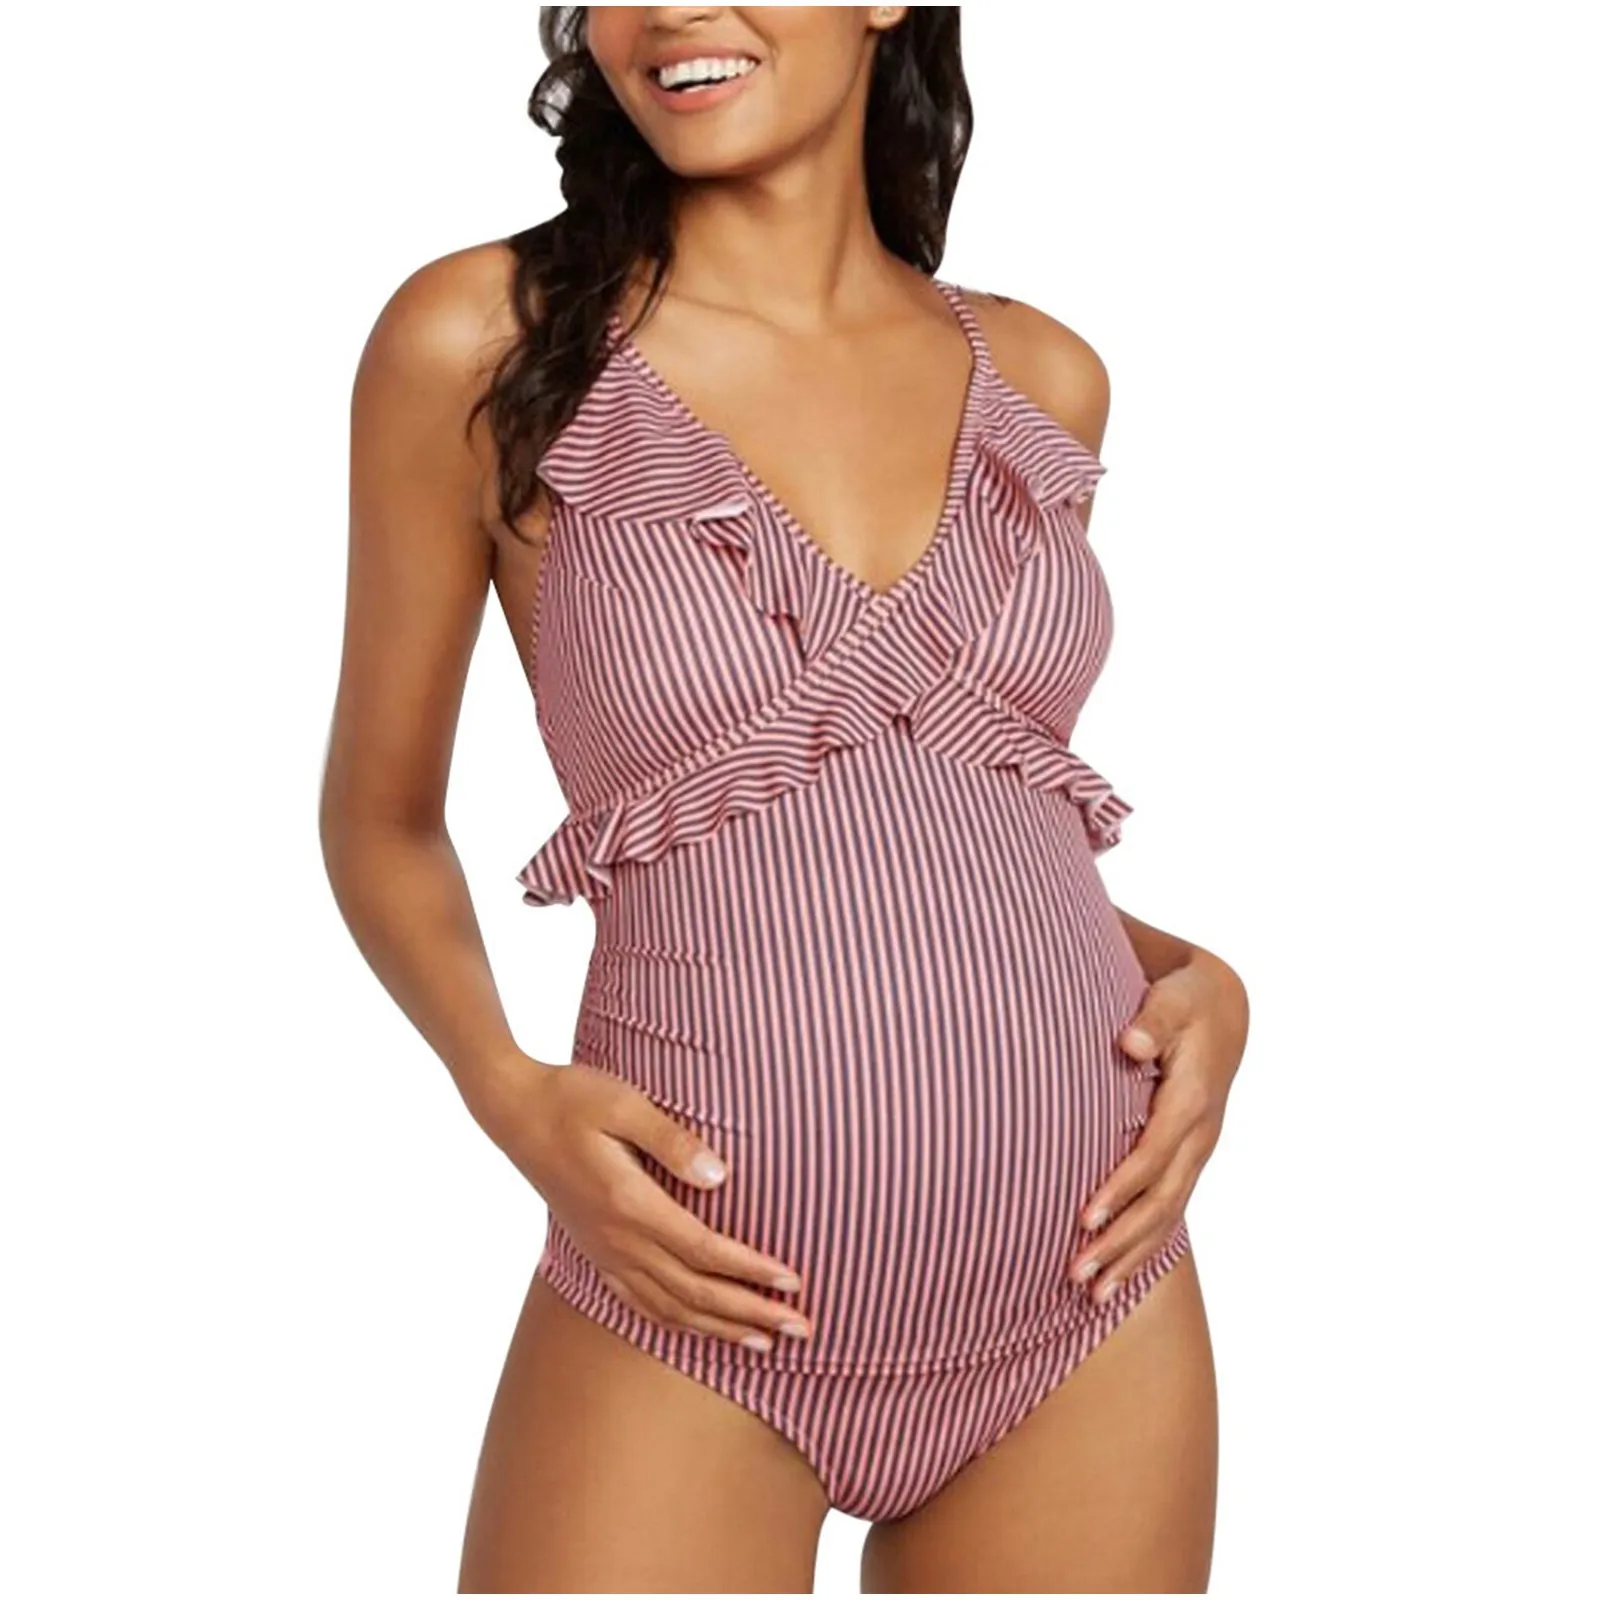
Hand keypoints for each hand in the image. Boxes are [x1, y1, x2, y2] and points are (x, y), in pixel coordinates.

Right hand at [478, 1055, 811, 1351]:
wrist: (515, 1113)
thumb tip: (720, 1176)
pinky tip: (699, 1329)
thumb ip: (672, 1140)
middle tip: (801, 1328)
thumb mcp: (625, 1103)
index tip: (793, 1282)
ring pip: (669, 1308)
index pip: (705, 1250)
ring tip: (765, 1342)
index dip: (752, 1271)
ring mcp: (604, 1250)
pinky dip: (676, 1323)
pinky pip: (639, 1302)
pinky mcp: (594, 1251)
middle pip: (695, 1292)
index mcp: (630, 1204)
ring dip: (721, 1328)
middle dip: (752, 1313)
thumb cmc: (574, 1098)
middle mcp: (618, 1239)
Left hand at [1069, 948, 1248, 1302]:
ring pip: (1166, 1215)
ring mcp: (1198, 1152)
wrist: (1225, 1009)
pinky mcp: (1190, 1158)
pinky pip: (1169, 1210)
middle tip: (1077, 1274)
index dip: (1121, 1187)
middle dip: (1120, 1240)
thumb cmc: (1187, 1000)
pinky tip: (1117, 1275)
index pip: (1153, 1154)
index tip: (1085, 1217)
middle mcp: (1199, 1135)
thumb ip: (1151, 1020)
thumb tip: (1130, 1043)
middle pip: (1160, 1200)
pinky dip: (1144, 1245)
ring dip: (1130, 1255)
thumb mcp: (1173, 999)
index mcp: (1192, 1100)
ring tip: (1092, 1295)